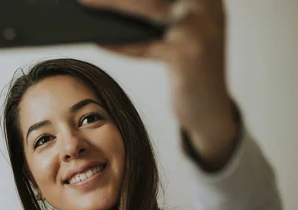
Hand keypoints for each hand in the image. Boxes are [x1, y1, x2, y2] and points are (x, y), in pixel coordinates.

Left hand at [80, 0, 237, 169]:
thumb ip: (159, 17)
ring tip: (87, 4)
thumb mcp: (180, 36)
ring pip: (147, 10)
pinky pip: (143, 46)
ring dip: (113, 6)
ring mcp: (200, 29)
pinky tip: (100, 41)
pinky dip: (120, 44)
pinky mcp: (187, 55)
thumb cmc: (188, 71)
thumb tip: (116, 3)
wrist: (210, 111)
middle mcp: (207, 6)